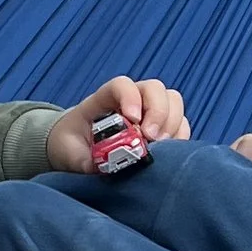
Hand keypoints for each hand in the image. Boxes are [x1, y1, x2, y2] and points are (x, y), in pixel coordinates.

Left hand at [45, 76, 189, 171]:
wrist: (75, 151)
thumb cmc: (71, 146)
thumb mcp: (70, 153)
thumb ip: (86, 159)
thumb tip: (108, 166)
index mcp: (104, 100)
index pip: (122, 85)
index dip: (130, 97)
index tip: (132, 119)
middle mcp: (131, 100)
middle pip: (155, 89)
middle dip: (158, 111)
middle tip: (150, 137)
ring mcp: (148, 112)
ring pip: (173, 102)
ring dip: (171, 123)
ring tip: (160, 147)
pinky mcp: (162, 129)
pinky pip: (181, 125)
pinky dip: (180, 137)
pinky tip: (169, 153)